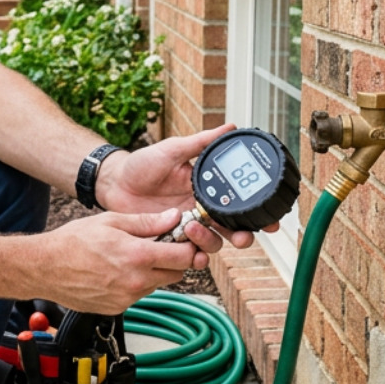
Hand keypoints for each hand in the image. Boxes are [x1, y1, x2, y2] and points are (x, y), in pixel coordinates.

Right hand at [35, 209, 217, 313]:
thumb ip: (146, 222)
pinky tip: (116, 271)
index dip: (187, 246)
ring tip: (129, 257)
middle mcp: (136, 282)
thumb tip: (172, 218)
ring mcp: (127, 298)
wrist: (45, 267)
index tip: (183, 239)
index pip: (183, 257)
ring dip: (153, 272)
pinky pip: (138, 294)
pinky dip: (135, 284)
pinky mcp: (117, 308)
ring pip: (157, 285)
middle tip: (158, 247)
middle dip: (173, 260)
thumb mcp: (111, 221)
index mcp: (137, 256)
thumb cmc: (72, 242)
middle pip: (176, 274)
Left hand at [97, 125, 275, 251]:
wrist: (114, 182)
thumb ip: (200, 142)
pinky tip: (188, 252)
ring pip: (213, 243)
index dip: (257, 214)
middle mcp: (202, 210)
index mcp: (207, 189)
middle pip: (233, 229)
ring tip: (192, 227)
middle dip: (243, 236)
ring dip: (210, 240)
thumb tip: (230, 126)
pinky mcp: (170, 239)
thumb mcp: (172, 149)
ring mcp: (187, 226)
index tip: (270, 220)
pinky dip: (192, 256)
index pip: (239, 204)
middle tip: (241, 235)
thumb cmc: (142, 164)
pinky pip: (188, 254)